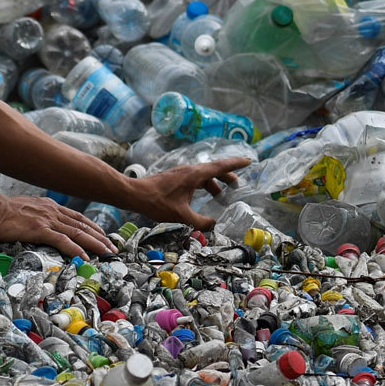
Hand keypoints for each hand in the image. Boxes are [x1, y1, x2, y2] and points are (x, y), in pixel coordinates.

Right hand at [0, 194, 117, 259]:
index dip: (93, 227)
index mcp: (50, 207)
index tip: (104, 236)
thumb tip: (44, 226)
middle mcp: (53, 212)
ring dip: (95, 243)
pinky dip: (77, 249)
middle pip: (82, 225)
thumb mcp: (27, 210)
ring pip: (78, 233)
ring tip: (107, 252)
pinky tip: (86, 257)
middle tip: (113, 248)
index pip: (77, 218)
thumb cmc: (3, 211)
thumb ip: (39, 216)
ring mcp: (47, 220)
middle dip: (100, 237)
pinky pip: (63, 241)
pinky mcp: (39, 230)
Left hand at [121, 157, 251, 231]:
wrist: (135, 194)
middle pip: (214, 170)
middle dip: (228, 176)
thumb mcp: (182, 216)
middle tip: (238, 186)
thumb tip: (214, 224)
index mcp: (195, 175)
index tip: (249, 161)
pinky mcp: (175, 178)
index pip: (220, 166)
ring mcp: (182, 173)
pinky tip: (202, 197)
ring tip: (221, 196)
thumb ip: (201, 222)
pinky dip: (204, 185)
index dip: (236, 164)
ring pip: (204, 175)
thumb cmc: (157, 203)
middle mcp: (190, 170)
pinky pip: (195, 179)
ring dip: (215, 183)